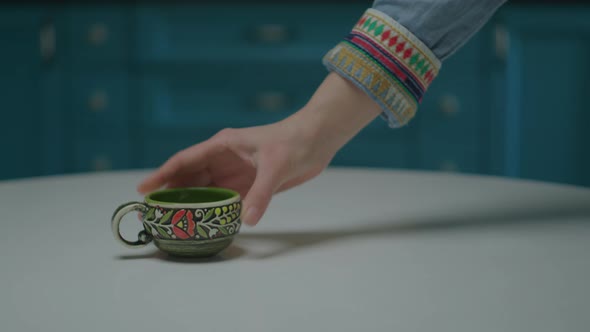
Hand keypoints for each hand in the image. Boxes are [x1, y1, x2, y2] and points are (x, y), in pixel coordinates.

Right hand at [137, 73, 381, 225]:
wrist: (317, 140)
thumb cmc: (295, 142)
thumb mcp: (276, 165)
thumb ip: (261, 193)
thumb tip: (247, 219)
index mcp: (223, 145)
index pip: (185, 160)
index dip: (162, 174)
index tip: (143, 189)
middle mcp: (223, 160)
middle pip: (189, 178)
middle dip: (170, 194)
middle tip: (151, 214)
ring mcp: (233, 173)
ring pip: (203, 190)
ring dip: (189, 203)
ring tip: (170, 221)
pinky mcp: (247, 184)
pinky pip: (223, 199)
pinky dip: (211, 210)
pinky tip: (203, 222)